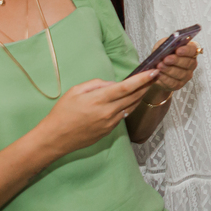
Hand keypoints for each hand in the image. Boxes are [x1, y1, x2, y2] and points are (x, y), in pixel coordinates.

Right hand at [34, 71, 158, 158]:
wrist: (55, 138)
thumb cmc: (62, 113)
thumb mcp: (75, 91)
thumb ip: (96, 84)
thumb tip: (113, 84)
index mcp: (98, 100)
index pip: (126, 87)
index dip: (142, 79)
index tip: (154, 72)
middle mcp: (107, 112)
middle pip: (134, 97)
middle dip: (146, 85)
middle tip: (155, 76)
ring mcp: (110, 123)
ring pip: (131, 107)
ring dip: (140, 96)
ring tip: (146, 86)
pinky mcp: (109, 130)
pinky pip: (123, 116)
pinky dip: (129, 106)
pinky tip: (130, 100)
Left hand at [151, 40, 198, 93]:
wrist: (156, 69)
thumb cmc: (162, 55)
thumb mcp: (162, 45)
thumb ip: (165, 43)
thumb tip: (166, 46)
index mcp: (190, 51)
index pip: (193, 50)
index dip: (187, 50)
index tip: (178, 50)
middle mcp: (191, 63)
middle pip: (188, 63)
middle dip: (176, 61)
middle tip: (166, 59)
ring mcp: (186, 75)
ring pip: (181, 74)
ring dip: (169, 70)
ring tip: (159, 66)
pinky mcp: (179, 84)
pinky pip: (173, 83)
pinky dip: (165, 78)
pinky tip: (159, 74)